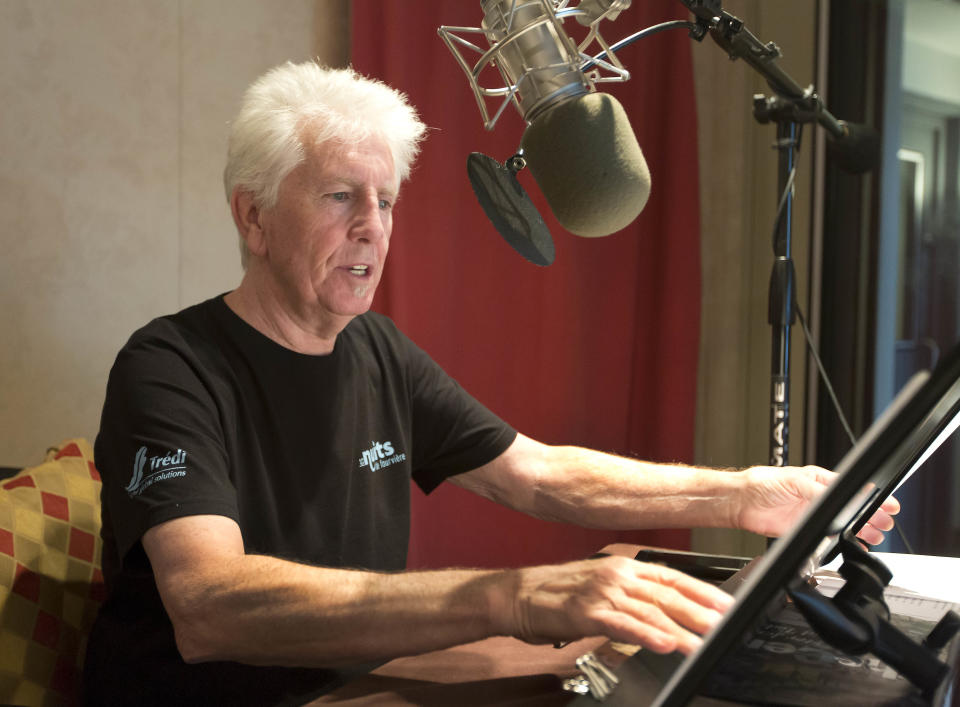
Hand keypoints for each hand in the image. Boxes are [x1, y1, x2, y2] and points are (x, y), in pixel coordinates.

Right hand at [494, 556, 733, 654]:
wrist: (516, 595)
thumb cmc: (556, 595)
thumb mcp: (601, 587)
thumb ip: (632, 595)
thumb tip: (665, 611)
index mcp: (623, 566)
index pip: (673, 576)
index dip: (702, 592)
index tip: (726, 607)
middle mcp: (617, 574)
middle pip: (668, 593)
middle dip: (701, 612)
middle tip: (725, 626)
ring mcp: (602, 591)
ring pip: (652, 610)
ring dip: (682, 629)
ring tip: (703, 643)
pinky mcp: (587, 611)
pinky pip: (624, 624)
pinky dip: (647, 634)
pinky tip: (665, 644)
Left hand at [735, 465, 899, 543]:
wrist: (741, 502)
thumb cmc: (763, 482)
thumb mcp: (795, 482)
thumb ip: (818, 493)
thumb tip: (837, 501)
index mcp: (819, 481)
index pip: (852, 489)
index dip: (871, 498)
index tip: (888, 505)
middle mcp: (818, 498)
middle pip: (852, 509)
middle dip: (872, 516)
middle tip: (885, 524)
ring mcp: (812, 515)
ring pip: (844, 524)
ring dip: (861, 530)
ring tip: (875, 536)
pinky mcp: (804, 530)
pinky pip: (828, 539)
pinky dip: (842, 543)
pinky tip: (853, 545)